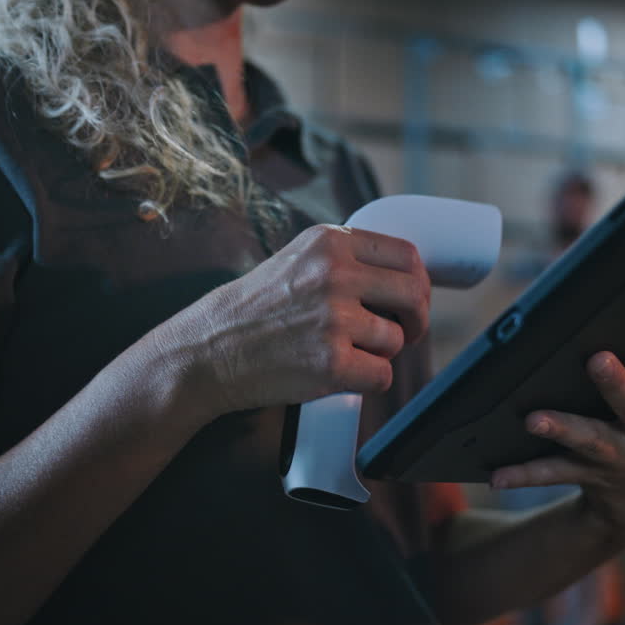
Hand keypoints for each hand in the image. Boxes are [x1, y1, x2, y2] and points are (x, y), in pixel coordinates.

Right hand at [174, 224, 430, 414]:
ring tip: (345, 352)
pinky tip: (340, 375)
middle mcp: (335, 274)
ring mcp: (334, 318)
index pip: (406, 255)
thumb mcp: (296, 259)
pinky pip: (382, 375)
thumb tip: (403, 275)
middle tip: (405, 332)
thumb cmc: (253, 310)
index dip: (417, 282)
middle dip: (416, 319)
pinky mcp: (331, 362)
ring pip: (397, 340)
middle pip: (414, 294)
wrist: (208, 351)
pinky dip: (367, 382)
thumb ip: (344, 259)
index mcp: (330, 242)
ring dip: (380, 353)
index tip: (409, 300)